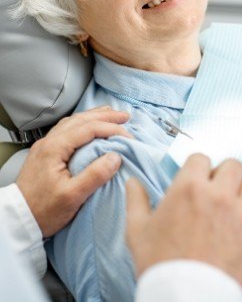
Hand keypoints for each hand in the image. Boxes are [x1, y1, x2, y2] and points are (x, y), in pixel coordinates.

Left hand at [16, 106, 130, 236]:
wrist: (18, 221)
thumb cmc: (44, 211)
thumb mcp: (72, 197)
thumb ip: (94, 175)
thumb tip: (116, 157)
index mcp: (55, 148)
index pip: (88, 128)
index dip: (111, 128)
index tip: (129, 136)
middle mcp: (49, 141)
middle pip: (80, 119)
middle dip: (105, 116)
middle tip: (125, 116)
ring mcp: (45, 146)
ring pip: (73, 122)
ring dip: (94, 117)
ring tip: (111, 115)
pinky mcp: (45, 153)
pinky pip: (67, 129)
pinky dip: (83, 123)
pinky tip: (89, 126)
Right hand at [126, 153, 241, 292]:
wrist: (185, 301)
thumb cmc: (160, 266)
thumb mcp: (138, 232)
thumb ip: (136, 201)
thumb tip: (132, 182)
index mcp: (189, 187)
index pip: (202, 158)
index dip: (198, 169)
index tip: (196, 182)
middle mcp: (219, 195)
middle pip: (233, 166)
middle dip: (225, 176)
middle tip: (217, 193)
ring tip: (231, 211)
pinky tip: (241, 233)